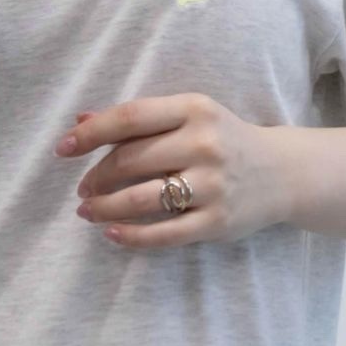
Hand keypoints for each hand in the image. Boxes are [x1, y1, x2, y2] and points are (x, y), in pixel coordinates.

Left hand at [53, 93, 291, 247]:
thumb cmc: (225, 139)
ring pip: (141, 199)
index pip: (131, 117)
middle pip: (130, 160)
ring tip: (88, 211)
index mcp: (195, 109)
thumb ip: (139, 119)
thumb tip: (81, 120)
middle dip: (96, 177)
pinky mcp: (217, 221)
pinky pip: (163, 233)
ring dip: (104, 208)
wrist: (282, 172)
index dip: (91, 133)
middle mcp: (205, 143)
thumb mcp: (190, 116)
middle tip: (83, 189)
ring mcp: (213, 184)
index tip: (63, 148)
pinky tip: (112, 233)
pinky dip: (131, 236)